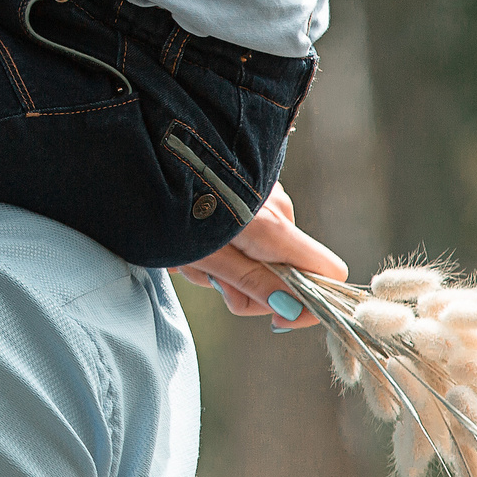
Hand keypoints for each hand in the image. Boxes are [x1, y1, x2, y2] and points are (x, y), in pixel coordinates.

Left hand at [174, 184, 347, 330]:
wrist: (147, 158)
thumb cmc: (168, 210)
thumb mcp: (207, 257)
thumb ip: (252, 282)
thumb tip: (292, 309)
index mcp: (275, 227)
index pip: (329, 271)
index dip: (309, 302)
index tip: (275, 318)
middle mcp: (279, 208)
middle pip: (286, 270)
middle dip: (244, 284)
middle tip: (203, 275)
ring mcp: (264, 195)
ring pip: (259, 254)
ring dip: (223, 264)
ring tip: (186, 252)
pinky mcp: (247, 189)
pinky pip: (246, 232)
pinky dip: (219, 243)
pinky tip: (188, 234)